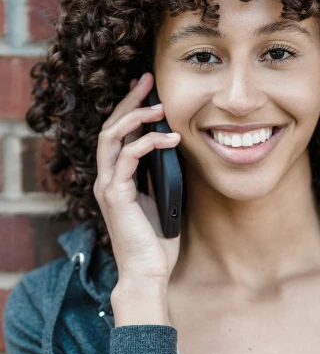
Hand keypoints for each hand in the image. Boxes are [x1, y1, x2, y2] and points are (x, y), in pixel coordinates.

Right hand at [93, 71, 181, 284]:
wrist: (148, 273)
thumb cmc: (157, 243)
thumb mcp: (164, 200)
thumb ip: (163, 176)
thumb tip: (178, 149)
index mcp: (118, 179)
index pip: (119, 134)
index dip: (130, 109)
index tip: (147, 90)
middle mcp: (108, 178)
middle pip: (111, 127)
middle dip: (129, 100)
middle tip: (147, 80)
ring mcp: (109, 185)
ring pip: (112, 136)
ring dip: (135, 116)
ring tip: (160, 106)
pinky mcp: (116, 195)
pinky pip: (128, 157)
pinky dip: (148, 143)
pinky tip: (170, 138)